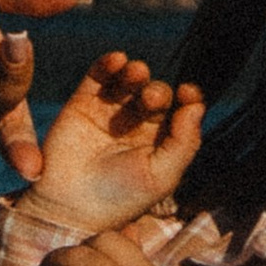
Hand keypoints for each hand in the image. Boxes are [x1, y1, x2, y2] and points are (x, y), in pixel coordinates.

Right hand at [33, 51, 206, 233]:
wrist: (69, 206)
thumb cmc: (120, 198)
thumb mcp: (161, 176)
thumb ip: (184, 142)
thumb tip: (197, 106)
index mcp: (162, 141)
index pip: (182, 110)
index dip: (189, 97)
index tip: (188, 93)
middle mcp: (138, 124)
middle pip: (157, 93)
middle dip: (157, 92)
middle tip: (149, 99)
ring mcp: (110, 111)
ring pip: (130, 81)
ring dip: (137, 72)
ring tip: (136, 73)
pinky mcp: (83, 103)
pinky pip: (98, 76)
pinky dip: (108, 64)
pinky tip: (117, 60)